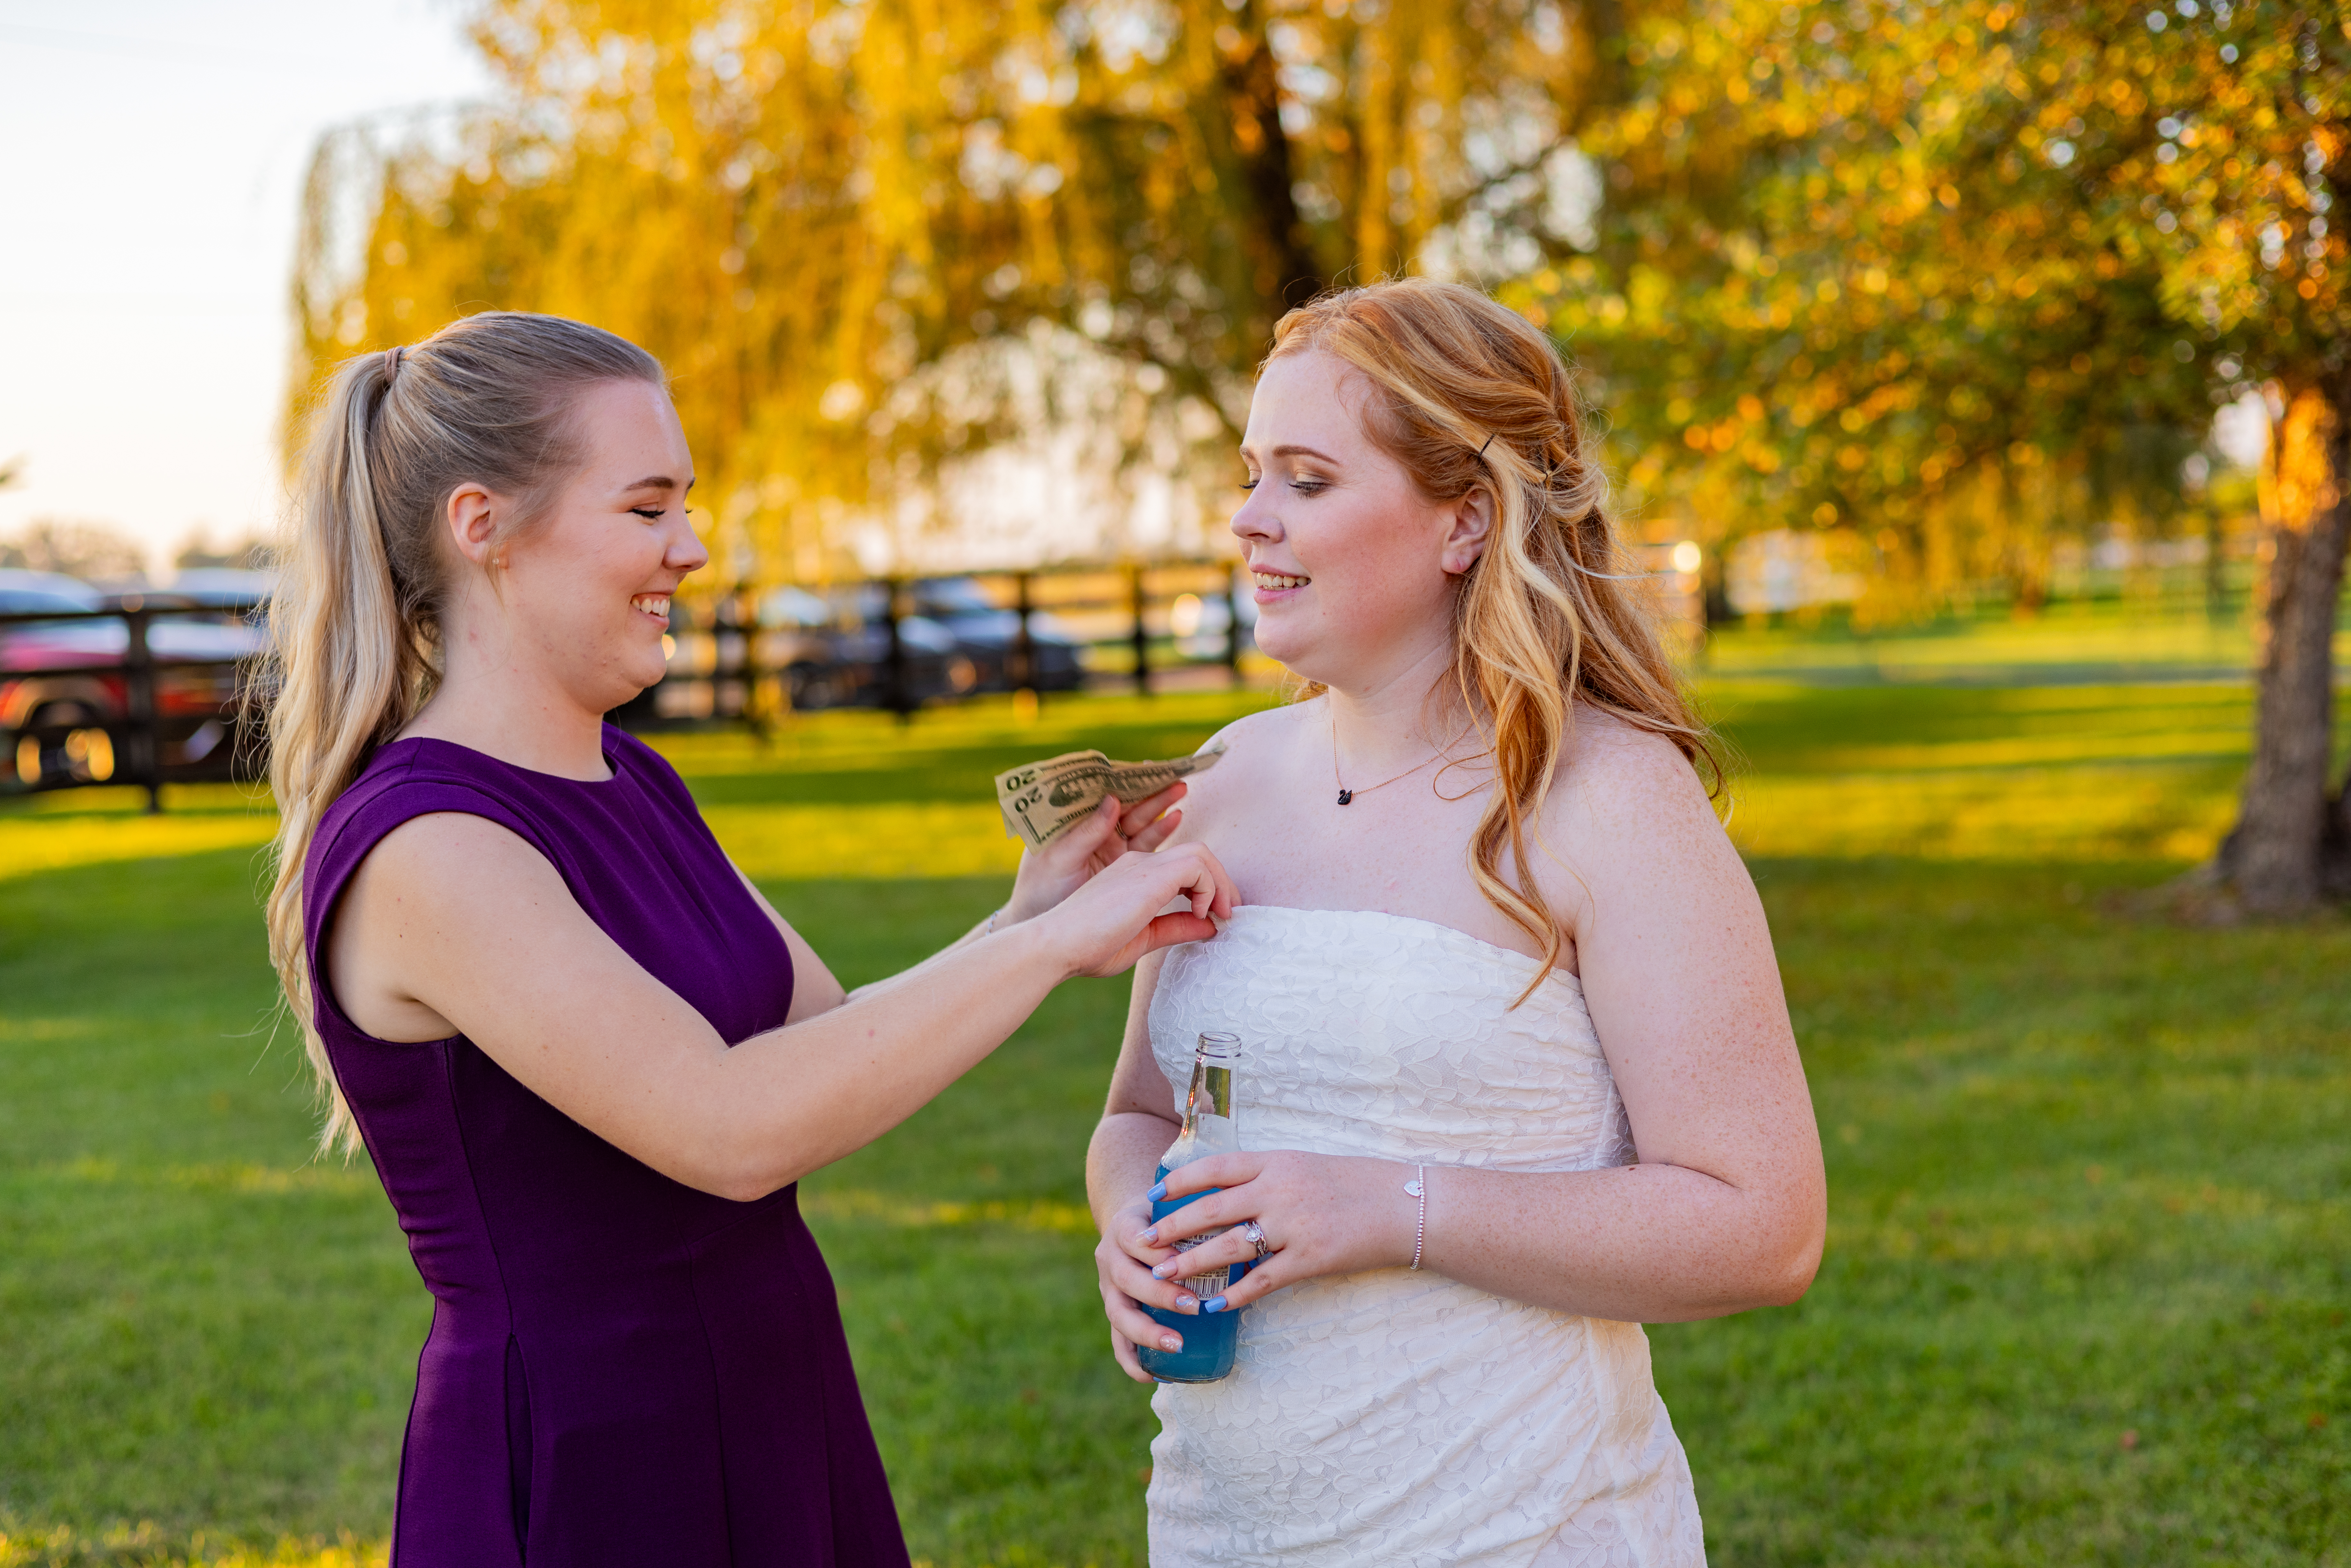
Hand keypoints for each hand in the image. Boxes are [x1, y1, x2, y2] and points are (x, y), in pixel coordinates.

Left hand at [1001, 784, 1190, 926]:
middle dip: (1150, 788)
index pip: (1102, 792)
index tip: (1145, 765)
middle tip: (1173, 774)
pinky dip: (1161, 831)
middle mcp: (1095, 829)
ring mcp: (1111, 847)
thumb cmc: (1039, 890)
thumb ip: (1086, 832)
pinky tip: (1176, 818)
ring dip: (1160, 805)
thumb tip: (1113, 799)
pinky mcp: (1123, 865)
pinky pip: (1146, 844)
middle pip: (1127, 803)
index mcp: (1074, 821)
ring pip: (1140, 821)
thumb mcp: (1057, 859)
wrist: (1047, 934)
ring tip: (1181, 789)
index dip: (1124, 778)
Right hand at [1033, 840, 1236, 977]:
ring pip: (1201, 853)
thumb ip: (1175, 928)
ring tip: (1221, 913)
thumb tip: (1210, 927)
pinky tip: (1200, 912)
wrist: (1055, 945)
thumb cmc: (1088, 947)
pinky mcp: (1150, 875)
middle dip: (1221, 881)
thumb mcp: (1143, 938)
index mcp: (1134, 876)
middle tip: (1229, 913)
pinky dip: (1209, 887)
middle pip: (1197, 853)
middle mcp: (1139, 863)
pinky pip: (1197, 865)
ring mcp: (1143, 864)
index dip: (1206, 886)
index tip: (1215, 916)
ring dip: (1219, 882)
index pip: (1182, 866)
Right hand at [1095, 1194, 1205, 1383]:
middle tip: (1193, 1306)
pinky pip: (1116, 1340)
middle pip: (1127, 1279)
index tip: (1186, 1262)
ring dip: (1147, 1331)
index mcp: (1125, 1229)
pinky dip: (1131, 1360)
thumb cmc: (1165, 1221)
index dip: (1158, 1254)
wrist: (1133, 1226)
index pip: (1136, 1239)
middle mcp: (1109, 1258)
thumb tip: (1250, 1241)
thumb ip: (1201, 1222)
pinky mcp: (1113, 1311)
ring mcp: (1107, 1288)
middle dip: (1159, 1294)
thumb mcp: (1176, 1211)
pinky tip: (1152, 1375)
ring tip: (1177, 1344)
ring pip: (1117, 1313)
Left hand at [1139, 1150, 1418, 1313]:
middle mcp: (1280, 1189)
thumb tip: (1232, 1190)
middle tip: (1143, 1244)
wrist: (1407, 1204)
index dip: (1178, 1183)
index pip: (1214, 1168)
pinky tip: (1214, 1304)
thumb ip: (1269, 1176)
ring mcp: (1294, 1225)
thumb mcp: (1307, 1166)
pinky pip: (1262, 1279)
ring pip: (1229, 1246)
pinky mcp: (1311, 1258)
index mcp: (1277, 1161)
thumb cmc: (1356, 1183)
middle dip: (1172, 1228)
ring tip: (1163, 1277)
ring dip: (1192, 1264)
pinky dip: (1235, 1293)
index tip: (1152, 1197)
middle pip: (1211, 1208)